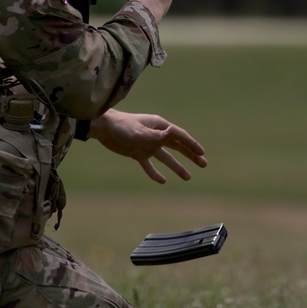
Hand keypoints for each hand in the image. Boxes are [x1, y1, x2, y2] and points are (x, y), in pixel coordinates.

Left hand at [88, 108, 207, 183]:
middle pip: (177, 147)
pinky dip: (155, 173)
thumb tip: (172, 133)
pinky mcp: (137, 153)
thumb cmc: (121, 126)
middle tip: (203, 163)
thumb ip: (155, 135)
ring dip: (177, 167)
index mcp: (158, 126)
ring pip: (166, 158)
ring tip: (188, 177)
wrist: (103, 128)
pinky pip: (149, 165)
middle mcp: (155, 135)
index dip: (191, 144)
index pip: (179, 136)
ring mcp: (147, 145)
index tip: (202, 153)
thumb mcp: (139, 131)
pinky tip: (162, 181)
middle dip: (190, 155)